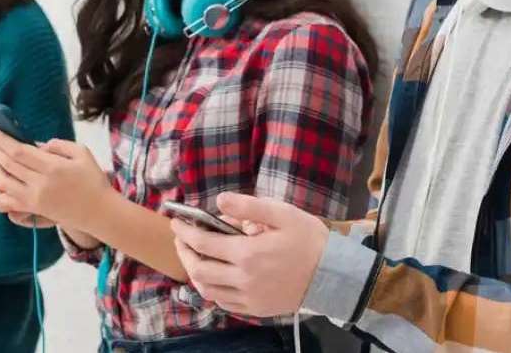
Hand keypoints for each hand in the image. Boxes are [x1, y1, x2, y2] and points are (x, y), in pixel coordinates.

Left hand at [0, 129, 111, 230]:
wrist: (100, 212)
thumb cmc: (93, 179)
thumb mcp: (82, 152)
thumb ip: (58, 145)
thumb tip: (36, 146)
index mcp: (53, 167)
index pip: (19, 152)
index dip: (0, 140)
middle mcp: (40, 184)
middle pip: (8, 165)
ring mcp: (35, 199)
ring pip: (3, 183)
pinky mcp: (33, 210)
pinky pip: (7, 206)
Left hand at [170, 192, 327, 316]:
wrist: (333, 275)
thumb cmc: (309, 239)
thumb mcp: (282, 213)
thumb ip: (248, 206)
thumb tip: (219, 201)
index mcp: (247, 253)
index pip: (203, 243)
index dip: (185, 232)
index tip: (176, 223)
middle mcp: (243, 279)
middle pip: (199, 269)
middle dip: (184, 253)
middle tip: (181, 239)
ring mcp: (249, 298)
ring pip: (207, 290)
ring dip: (195, 273)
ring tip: (195, 258)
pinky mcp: (256, 309)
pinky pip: (224, 303)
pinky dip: (212, 290)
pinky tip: (214, 278)